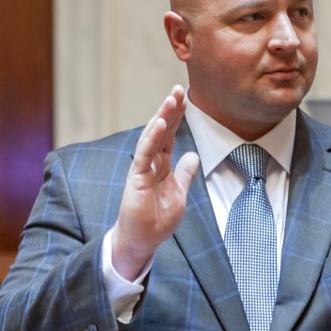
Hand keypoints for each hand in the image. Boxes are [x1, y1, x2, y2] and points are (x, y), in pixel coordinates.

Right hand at [111, 86, 200, 280]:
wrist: (142, 241)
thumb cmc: (156, 220)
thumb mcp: (179, 194)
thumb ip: (184, 174)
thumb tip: (194, 156)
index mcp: (162, 164)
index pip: (169, 135)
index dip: (177, 117)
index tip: (185, 99)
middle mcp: (151, 162)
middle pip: (161, 130)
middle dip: (170, 110)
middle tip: (179, 89)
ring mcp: (142, 168)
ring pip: (152, 136)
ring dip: (161, 116)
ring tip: (170, 98)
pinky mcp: (136, 177)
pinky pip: (145, 153)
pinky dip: (152, 137)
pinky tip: (159, 123)